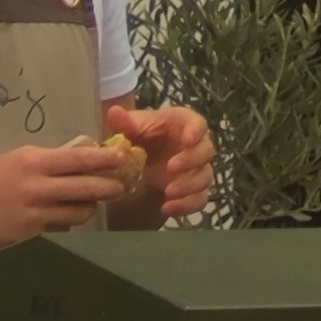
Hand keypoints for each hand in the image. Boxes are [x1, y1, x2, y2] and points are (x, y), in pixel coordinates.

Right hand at [0, 136, 136, 252]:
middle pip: (87, 189)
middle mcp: (38, 188)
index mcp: (35, 162)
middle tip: (120, 186)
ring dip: (89, 208)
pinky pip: (62, 230)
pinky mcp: (31, 237)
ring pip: (79, 213)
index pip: (80, 159)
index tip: (123, 158)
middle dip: (110, 188)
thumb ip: (51, 159)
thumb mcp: (20, 158)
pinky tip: (62, 218)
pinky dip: (67, 224)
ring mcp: (35, 215)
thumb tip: (85, 158)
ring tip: (89, 203)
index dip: (106, 159)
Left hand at [117, 103, 213, 222]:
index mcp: (185, 125)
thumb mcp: (133, 128)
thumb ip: (126, 122)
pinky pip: (200, 199)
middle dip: (191, 160)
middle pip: (206, 151)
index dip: (196, 131)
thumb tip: (114, 111)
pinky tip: (167, 209)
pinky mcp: (193, 190)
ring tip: (167, 193)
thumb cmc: (142, 135)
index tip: (187, 139)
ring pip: (205, 177)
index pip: (199, 123)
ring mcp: (196, 170)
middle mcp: (196, 146)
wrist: (143, 157)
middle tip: (170, 168)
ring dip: (189, 186)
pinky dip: (187, 206)